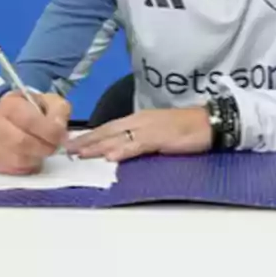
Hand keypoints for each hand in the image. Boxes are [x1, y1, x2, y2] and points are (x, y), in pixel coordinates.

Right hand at [0, 91, 71, 175]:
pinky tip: (33, 157)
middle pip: (21, 142)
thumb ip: (59, 111)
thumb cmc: (34, 111)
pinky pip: (15, 170)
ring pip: (19, 159)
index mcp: (9, 104)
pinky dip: (29, 166)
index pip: (30, 120)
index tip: (62, 136)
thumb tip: (59, 128)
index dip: (50, 131)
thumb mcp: (51, 102)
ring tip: (43, 150)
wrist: (13, 121)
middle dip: (44, 147)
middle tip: (54, 146)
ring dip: (37, 157)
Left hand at [66, 107, 211, 162]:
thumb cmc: (185, 129)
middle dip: (87, 141)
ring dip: (98, 146)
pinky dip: (123, 151)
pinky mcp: (160, 137)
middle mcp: (139, 121)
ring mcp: (148, 128)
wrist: (208, 123)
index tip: (73, 143)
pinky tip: (110, 157)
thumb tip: (118, 150)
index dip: (90, 136)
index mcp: (138, 119)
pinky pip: (138, 145)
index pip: (108, 127)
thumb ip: (139, 140)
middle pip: (107, 131)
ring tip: (80, 154)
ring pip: (117, 137)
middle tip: (67, 150)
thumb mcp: (157, 133)